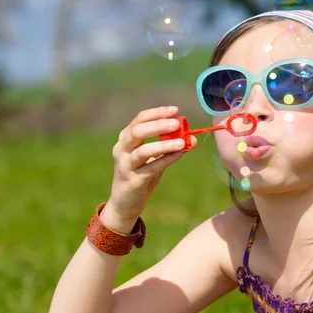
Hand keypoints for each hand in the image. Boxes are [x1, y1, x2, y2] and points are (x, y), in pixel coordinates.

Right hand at [104, 106, 196, 225]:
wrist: (125, 202)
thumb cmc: (140, 174)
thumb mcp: (152, 158)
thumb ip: (168, 146)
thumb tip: (191, 138)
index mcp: (125, 139)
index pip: (139, 119)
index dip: (157, 113)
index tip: (175, 110)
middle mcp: (121, 149)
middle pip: (138, 132)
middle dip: (158, 125)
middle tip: (177, 123)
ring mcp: (126, 165)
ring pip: (143, 151)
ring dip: (164, 144)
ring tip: (182, 142)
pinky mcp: (133, 181)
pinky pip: (152, 168)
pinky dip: (167, 159)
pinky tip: (180, 154)